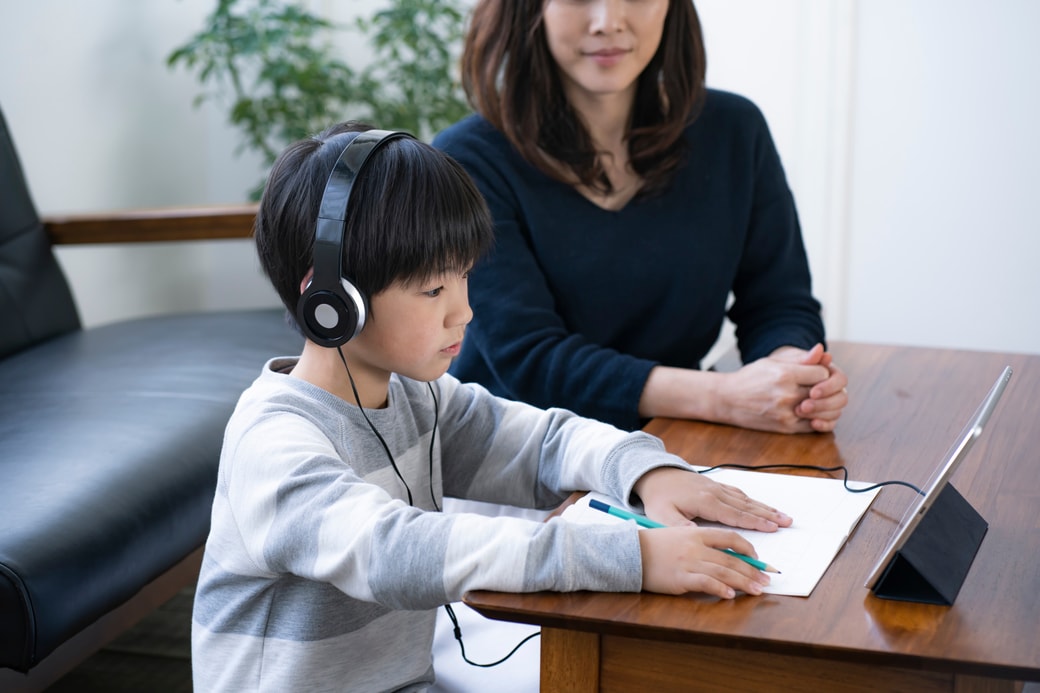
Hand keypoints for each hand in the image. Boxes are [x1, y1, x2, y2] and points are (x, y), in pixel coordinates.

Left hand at [633, 467, 791, 531]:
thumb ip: (679, 527)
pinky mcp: (715, 486)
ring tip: (782, 516)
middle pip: (746, 506)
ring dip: (765, 507)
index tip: (772, 527)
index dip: (755, 522)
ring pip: (745, 499)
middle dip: (768, 514)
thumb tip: (696, 537)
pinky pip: (738, 493)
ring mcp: (716, 487)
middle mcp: (714, 492)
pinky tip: (762, 506)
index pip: (735, 514)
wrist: (654, 474)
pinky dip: (753, 500)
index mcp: (705, 501)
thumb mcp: (661, 515)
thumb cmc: (657, 498)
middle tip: (787, 522)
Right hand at [639, 526, 771, 597]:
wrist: (629, 552)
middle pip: (731, 558)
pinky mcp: (680, 578)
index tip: (758, 559)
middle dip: (752, 570)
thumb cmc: (653, 545)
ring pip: (724, 571)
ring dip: (743, 582)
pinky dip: (720, 588)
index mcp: (696, 532)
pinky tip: (729, 594)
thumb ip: (700, 542)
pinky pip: (705, 583)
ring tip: (757, 590)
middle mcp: (695, 545)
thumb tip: (723, 556)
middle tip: (766, 580)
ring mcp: (688, 562)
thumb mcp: (678, 535)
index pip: (729, 537)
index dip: (747, 548)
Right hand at [714, 343, 845, 432]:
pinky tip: (810, 410)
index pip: (822, 374)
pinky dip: (816, 418)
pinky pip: (812, 425)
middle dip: (823, 388)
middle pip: (823, 392)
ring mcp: (786, 413)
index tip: (815, 373)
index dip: (821, 372)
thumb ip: (800, 358)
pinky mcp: (785, 428)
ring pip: (821, 411)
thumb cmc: (750, 377)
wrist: (727, 399)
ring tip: (816, 398)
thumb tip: (823, 351)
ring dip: (823, 405)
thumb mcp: (772, 362)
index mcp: (784, 375)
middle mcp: (786, 395)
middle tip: (818, 386)